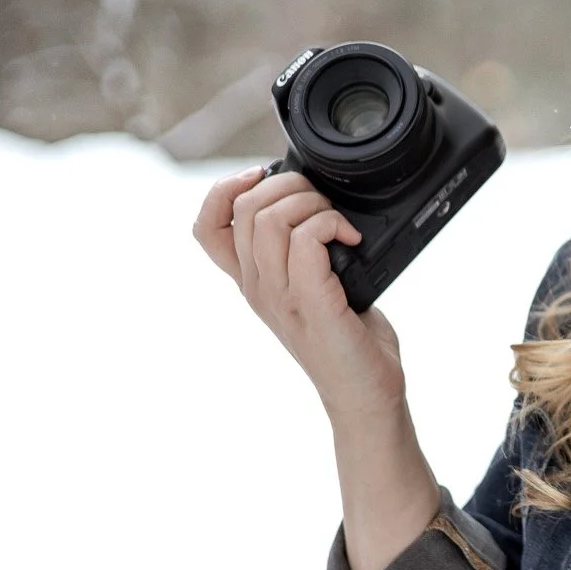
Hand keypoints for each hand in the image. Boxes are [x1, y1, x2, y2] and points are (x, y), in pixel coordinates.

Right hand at [191, 165, 405, 418]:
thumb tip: (312, 201)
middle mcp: (258, 288)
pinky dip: (332, 225)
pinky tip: (352, 238)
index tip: (261, 178)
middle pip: (245, 208)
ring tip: (338, 222)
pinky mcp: (312, 304)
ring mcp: (282, 298)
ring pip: (273, 219)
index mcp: (252, 281)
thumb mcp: (311, 289)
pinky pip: (306, 241)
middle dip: (290, 184)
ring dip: (314, 204)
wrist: (364, 392)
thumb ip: (299, 254)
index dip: (223, 190)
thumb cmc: (346, 337)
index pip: (206, 228)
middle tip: (323, 202)